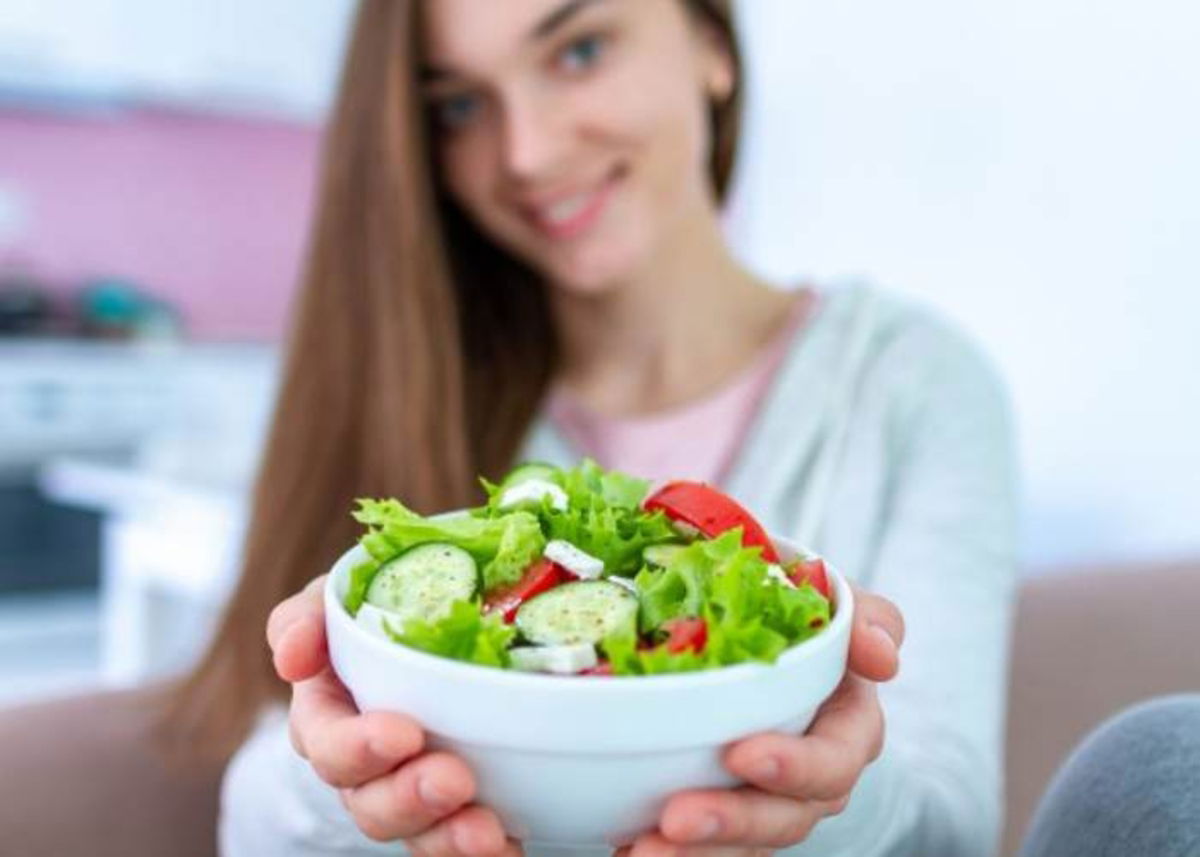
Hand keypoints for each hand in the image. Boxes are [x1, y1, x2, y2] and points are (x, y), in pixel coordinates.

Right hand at [267, 576, 522, 856]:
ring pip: (417, 833)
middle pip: (370, 803)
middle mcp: (364, 767)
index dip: (358, 747)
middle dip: (408, 797)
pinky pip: (462, 843)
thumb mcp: (338, 597)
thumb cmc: (380, 611)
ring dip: (447, 837)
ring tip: (485, 831)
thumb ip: (306, 616)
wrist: (441, 628)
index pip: (326, 744)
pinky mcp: (456, 810)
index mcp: (328, 717)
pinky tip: (512, 843)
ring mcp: (411, 793)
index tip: (402, 733)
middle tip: (452, 779)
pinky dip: (486, 851)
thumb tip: (292, 656)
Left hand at [615, 584, 905, 856]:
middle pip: (786, 815)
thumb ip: (864, 616)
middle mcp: (814, 774)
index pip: (835, 757)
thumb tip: (882, 656)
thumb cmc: (794, 607)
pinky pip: (708, 847)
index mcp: (848, 724)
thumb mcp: (833, 598)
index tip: (742, 754)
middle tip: (677, 817)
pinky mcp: (729, 812)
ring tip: (646, 848)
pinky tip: (627, 844)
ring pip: (745, 842)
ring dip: (698, 851)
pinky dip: (673, 852)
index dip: (796, 764)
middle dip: (734, 820)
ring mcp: (770, 798)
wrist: (741, 617)